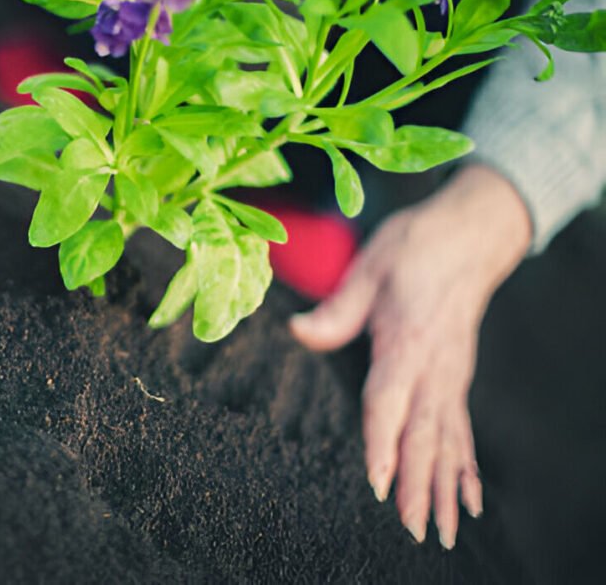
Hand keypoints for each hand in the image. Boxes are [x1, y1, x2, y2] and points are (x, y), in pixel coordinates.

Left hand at [290, 164, 531, 549]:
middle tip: (414, 528)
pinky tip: (467, 498)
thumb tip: (296, 330)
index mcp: (407, 340)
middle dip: (417, 483)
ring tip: (442, 530)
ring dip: (443, 486)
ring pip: (447, 440)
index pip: (389, 400)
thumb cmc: (415, 247)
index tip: (378, 481)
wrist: (470, 235)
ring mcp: (450, 375)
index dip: (382, 442)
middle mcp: (434, 366)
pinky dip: (464, 466)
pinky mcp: (457, 377)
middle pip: (424, 434)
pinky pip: (462, 430)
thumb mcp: (369, 267)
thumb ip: (335, 308)